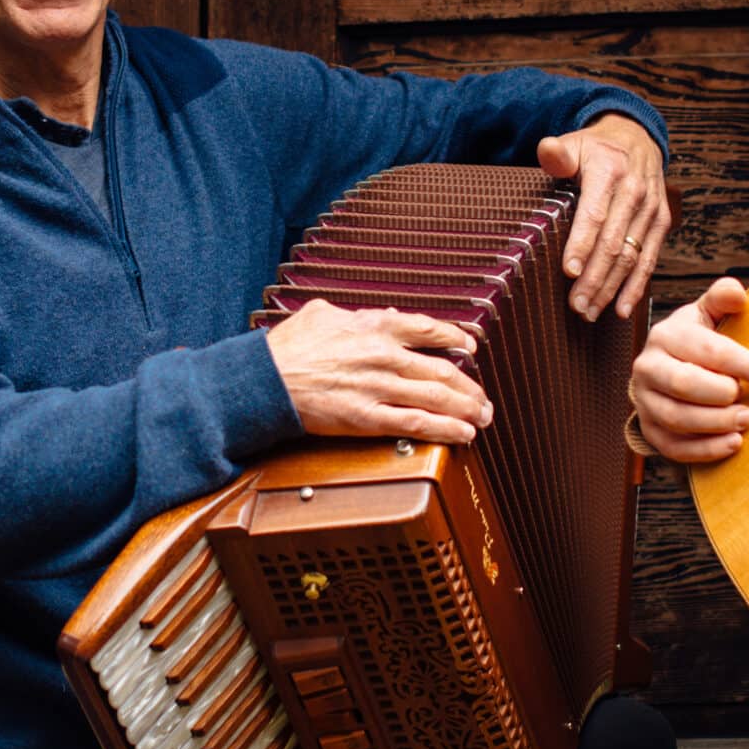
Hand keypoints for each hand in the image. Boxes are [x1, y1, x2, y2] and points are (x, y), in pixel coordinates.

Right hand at [266, 299, 494, 445]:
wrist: (265, 380)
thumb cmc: (287, 347)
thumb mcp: (322, 313)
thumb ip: (357, 313)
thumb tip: (382, 314)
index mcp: (375, 325)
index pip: (429, 329)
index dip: (456, 339)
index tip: (471, 348)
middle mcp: (385, 355)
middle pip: (443, 370)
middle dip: (470, 388)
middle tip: (483, 399)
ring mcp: (379, 387)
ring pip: (437, 398)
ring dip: (466, 410)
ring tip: (481, 418)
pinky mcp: (369, 418)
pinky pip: (417, 424)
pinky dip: (445, 430)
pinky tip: (462, 435)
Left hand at [537, 114, 671, 321]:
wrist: (637, 139)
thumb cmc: (597, 149)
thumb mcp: (575, 144)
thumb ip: (558, 154)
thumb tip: (546, 149)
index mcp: (610, 172)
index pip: (595, 214)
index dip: (582, 244)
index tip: (569, 272)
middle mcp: (635, 192)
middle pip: (613, 243)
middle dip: (594, 278)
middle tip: (576, 305)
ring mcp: (651, 210)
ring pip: (631, 257)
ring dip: (611, 288)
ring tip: (590, 311)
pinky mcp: (661, 223)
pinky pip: (649, 259)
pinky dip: (636, 287)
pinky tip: (621, 309)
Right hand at [628, 277, 748, 464]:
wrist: (665, 369)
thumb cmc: (697, 341)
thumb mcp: (706, 314)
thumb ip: (722, 298)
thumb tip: (739, 294)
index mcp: (667, 335)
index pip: (709, 350)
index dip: (748, 366)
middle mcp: (647, 366)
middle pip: (684, 384)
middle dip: (723, 397)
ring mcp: (644, 400)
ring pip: (676, 417)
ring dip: (715, 424)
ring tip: (745, 422)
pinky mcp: (648, 428)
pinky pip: (672, 446)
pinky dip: (705, 450)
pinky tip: (733, 444)